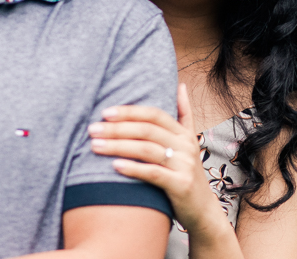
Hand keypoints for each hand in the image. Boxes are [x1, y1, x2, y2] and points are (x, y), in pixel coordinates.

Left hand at [89, 84, 226, 233]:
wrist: (203, 210)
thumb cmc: (186, 174)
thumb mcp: (189, 142)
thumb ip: (184, 114)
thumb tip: (181, 85)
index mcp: (184, 133)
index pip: (154, 114)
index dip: (130, 111)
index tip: (105, 112)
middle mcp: (186, 146)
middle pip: (147, 130)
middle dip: (117, 128)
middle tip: (93, 129)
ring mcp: (184, 165)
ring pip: (147, 150)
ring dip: (118, 146)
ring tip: (95, 145)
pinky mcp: (181, 185)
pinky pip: (153, 173)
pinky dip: (133, 168)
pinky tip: (114, 166)